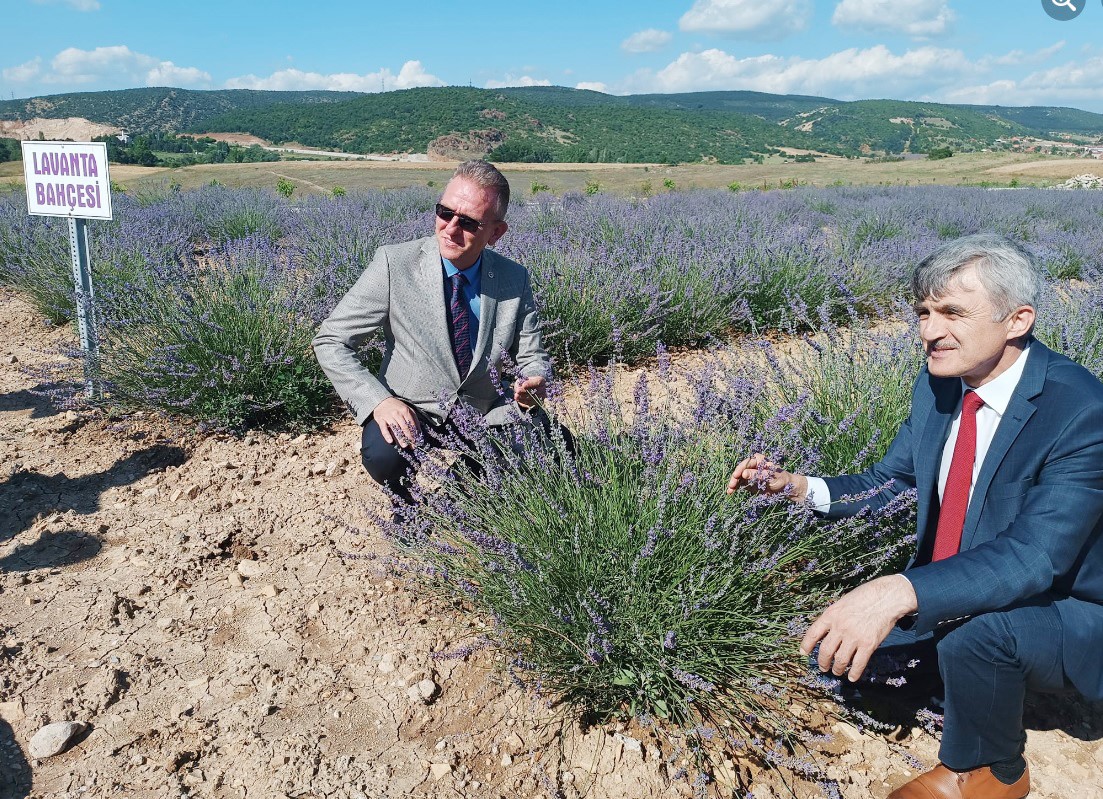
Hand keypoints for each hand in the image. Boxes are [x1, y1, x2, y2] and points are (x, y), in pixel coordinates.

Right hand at [372, 397, 419, 448]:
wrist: (382, 400)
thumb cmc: (397, 407)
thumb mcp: (407, 409)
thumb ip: (413, 419)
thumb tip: (419, 431)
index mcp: (405, 411)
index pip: (411, 424)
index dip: (415, 433)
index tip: (417, 441)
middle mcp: (397, 413)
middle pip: (404, 427)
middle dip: (409, 437)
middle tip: (412, 446)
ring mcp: (388, 416)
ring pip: (395, 429)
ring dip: (400, 438)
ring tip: (404, 445)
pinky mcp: (380, 420)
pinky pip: (384, 429)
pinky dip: (387, 435)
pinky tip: (390, 441)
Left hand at [514, 375, 546, 409]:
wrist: (527, 388)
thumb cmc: (525, 382)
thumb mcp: (523, 379)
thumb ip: (522, 382)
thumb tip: (520, 387)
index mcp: (541, 381)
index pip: (538, 382)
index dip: (531, 384)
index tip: (523, 385)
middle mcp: (543, 389)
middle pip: (535, 391)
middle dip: (525, 391)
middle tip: (518, 391)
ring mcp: (541, 397)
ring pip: (533, 398)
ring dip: (523, 397)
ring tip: (516, 395)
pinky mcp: (537, 403)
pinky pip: (530, 404)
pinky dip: (523, 401)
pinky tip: (518, 399)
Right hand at [726, 453, 808, 501]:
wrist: (786, 488)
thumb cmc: (781, 479)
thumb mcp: (770, 477)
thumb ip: (757, 475)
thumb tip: (744, 473)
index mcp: (758, 460)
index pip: (746, 463)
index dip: (739, 469)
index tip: (736, 476)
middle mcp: (752, 466)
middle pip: (740, 470)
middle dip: (735, 478)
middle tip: (731, 485)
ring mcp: (750, 474)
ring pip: (738, 478)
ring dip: (733, 484)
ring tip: (729, 491)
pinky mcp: (749, 483)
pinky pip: (741, 484)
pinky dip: (736, 488)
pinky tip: (731, 492)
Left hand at [799, 575, 917, 682]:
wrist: (887, 598)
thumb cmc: (865, 597)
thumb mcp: (843, 602)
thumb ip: (834, 616)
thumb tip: (827, 630)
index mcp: (831, 615)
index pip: (813, 633)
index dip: (806, 645)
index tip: (803, 652)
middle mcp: (840, 627)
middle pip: (825, 650)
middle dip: (822, 662)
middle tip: (823, 667)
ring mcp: (854, 637)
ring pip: (840, 660)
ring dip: (837, 669)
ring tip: (836, 671)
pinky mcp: (868, 644)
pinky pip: (858, 664)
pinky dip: (854, 673)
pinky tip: (852, 677)